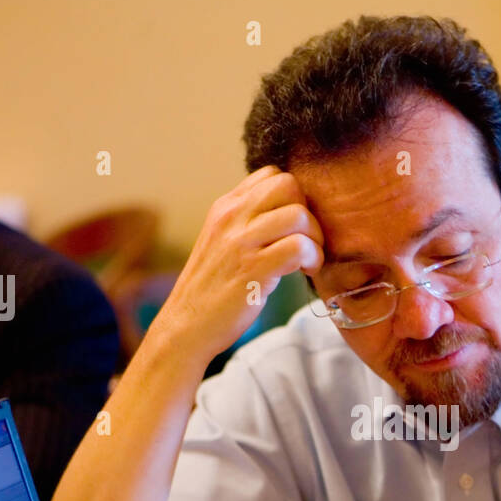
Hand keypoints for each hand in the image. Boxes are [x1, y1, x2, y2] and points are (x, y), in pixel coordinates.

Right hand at [153, 165, 323, 360]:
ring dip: (315, 238)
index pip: (271, 174)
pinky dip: (313, 258)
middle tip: (307, 242)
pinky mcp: (253, 269)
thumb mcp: (222, 242)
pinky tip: (306, 271)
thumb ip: (247, 223)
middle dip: (308, 213)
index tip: (293, 227)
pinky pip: (299, 246)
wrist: (186, 326)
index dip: (293, 198)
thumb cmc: (211, 290)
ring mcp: (241, 242)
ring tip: (308, 260)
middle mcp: (231, 217)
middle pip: (289, 185)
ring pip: (298, 214)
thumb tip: (286, 214)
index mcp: (225, 207)